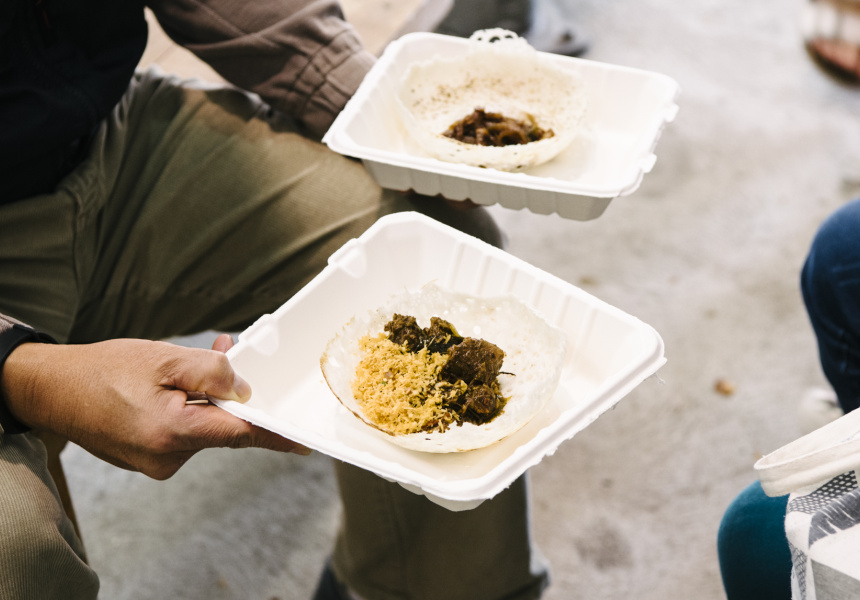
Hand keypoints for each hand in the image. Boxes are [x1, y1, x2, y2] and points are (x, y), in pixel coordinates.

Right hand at [0, 335, 308, 478]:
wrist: (51, 390)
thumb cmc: (104, 371)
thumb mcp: (164, 359)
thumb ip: (212, 373)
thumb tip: (245, 389)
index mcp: (173, 434)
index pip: (240, 436)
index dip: (274, 436)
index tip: (303, 444)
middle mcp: (167, 458)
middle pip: (222, 427)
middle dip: (230, 394)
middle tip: (229, 354)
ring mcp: (156, 463)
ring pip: (202, 427)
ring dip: (207, 397)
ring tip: (195, 360)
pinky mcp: (149, 458)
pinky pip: (184, 432)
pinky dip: (188, 408)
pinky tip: (177, 383)